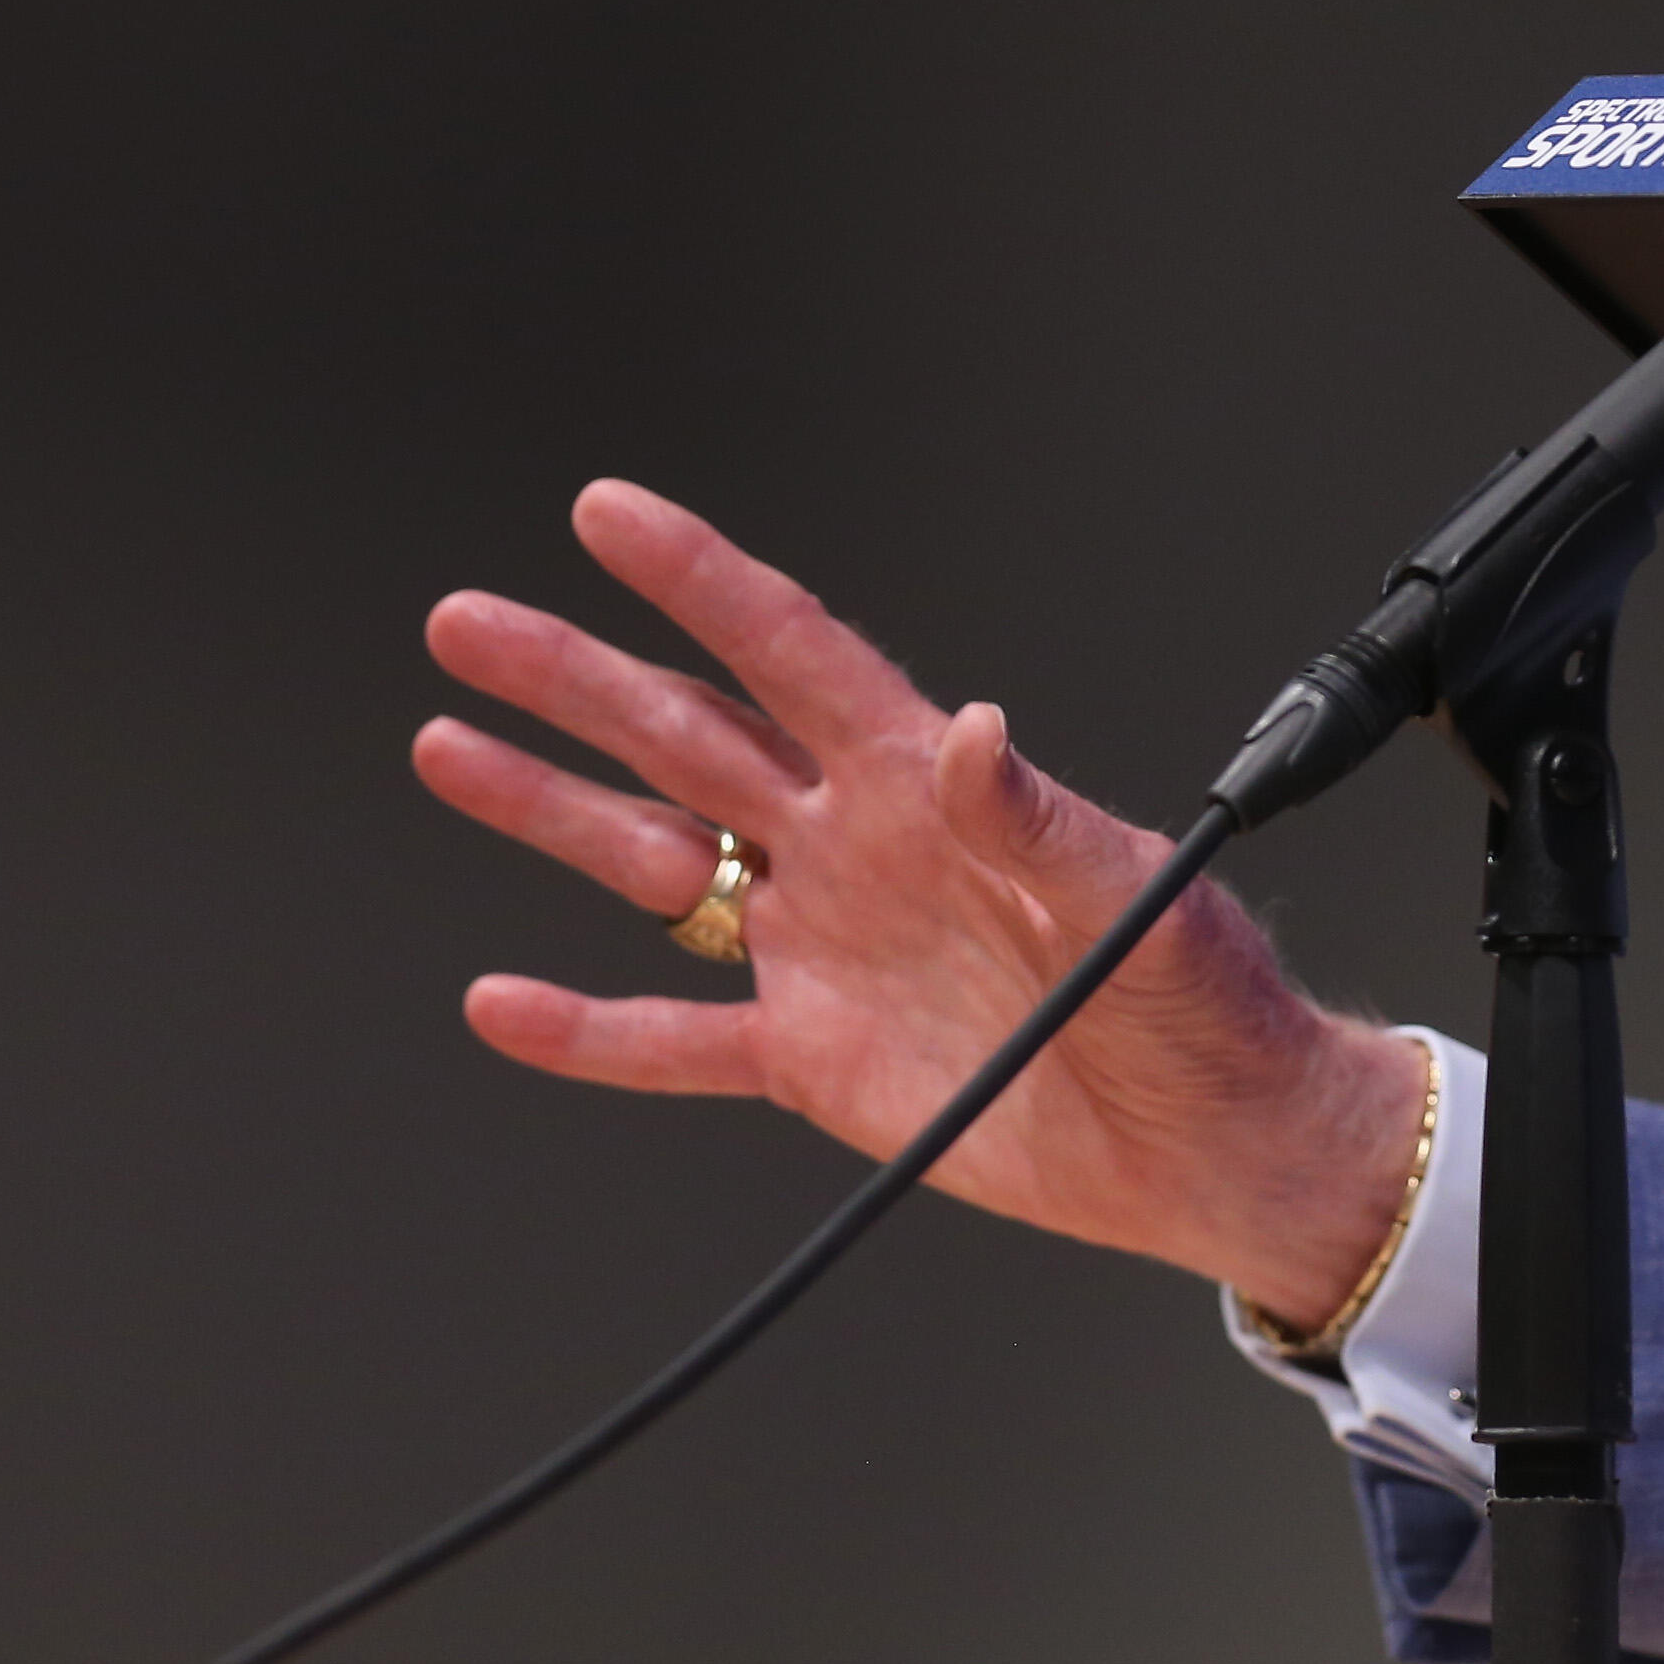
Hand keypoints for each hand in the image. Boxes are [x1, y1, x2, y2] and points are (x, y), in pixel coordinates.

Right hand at [411, 479, 1432, 1326]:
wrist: (1216, 1149)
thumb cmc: (1204, 1006)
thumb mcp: (1134, 900)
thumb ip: (1037, 819)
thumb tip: (974, 730)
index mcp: (924, 785)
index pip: (790, 653)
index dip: (699, 580)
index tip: (608, 515)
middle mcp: (856, 846)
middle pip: (685, 737)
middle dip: (574, 677)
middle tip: (467, 623)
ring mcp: (825, 947)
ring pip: (655, 863)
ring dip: (551, 810)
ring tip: (447, 748)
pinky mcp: (817, 1060)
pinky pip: (678, 1038)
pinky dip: (589, 1029)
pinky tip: (501, 1002)